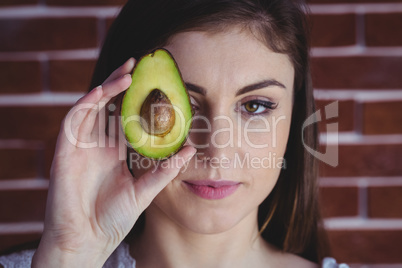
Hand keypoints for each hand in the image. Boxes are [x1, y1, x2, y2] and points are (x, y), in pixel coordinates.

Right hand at [32, 58, 195, 266]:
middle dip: (118, 83)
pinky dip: (85, 105)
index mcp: (113, 152)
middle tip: (136, 64)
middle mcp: (96, 145)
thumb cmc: (113, 217)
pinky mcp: (64, 152)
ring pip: (90, 107)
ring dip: (104, 88)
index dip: (134, 99)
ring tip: (125, 74)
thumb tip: (190, 151)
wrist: (88, 239)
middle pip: (106, 106)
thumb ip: (165, 170)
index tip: (150, 82)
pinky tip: (101, 93)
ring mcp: (80, 147)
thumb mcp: (144, 190)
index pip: (123, 117)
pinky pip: (72, 121)